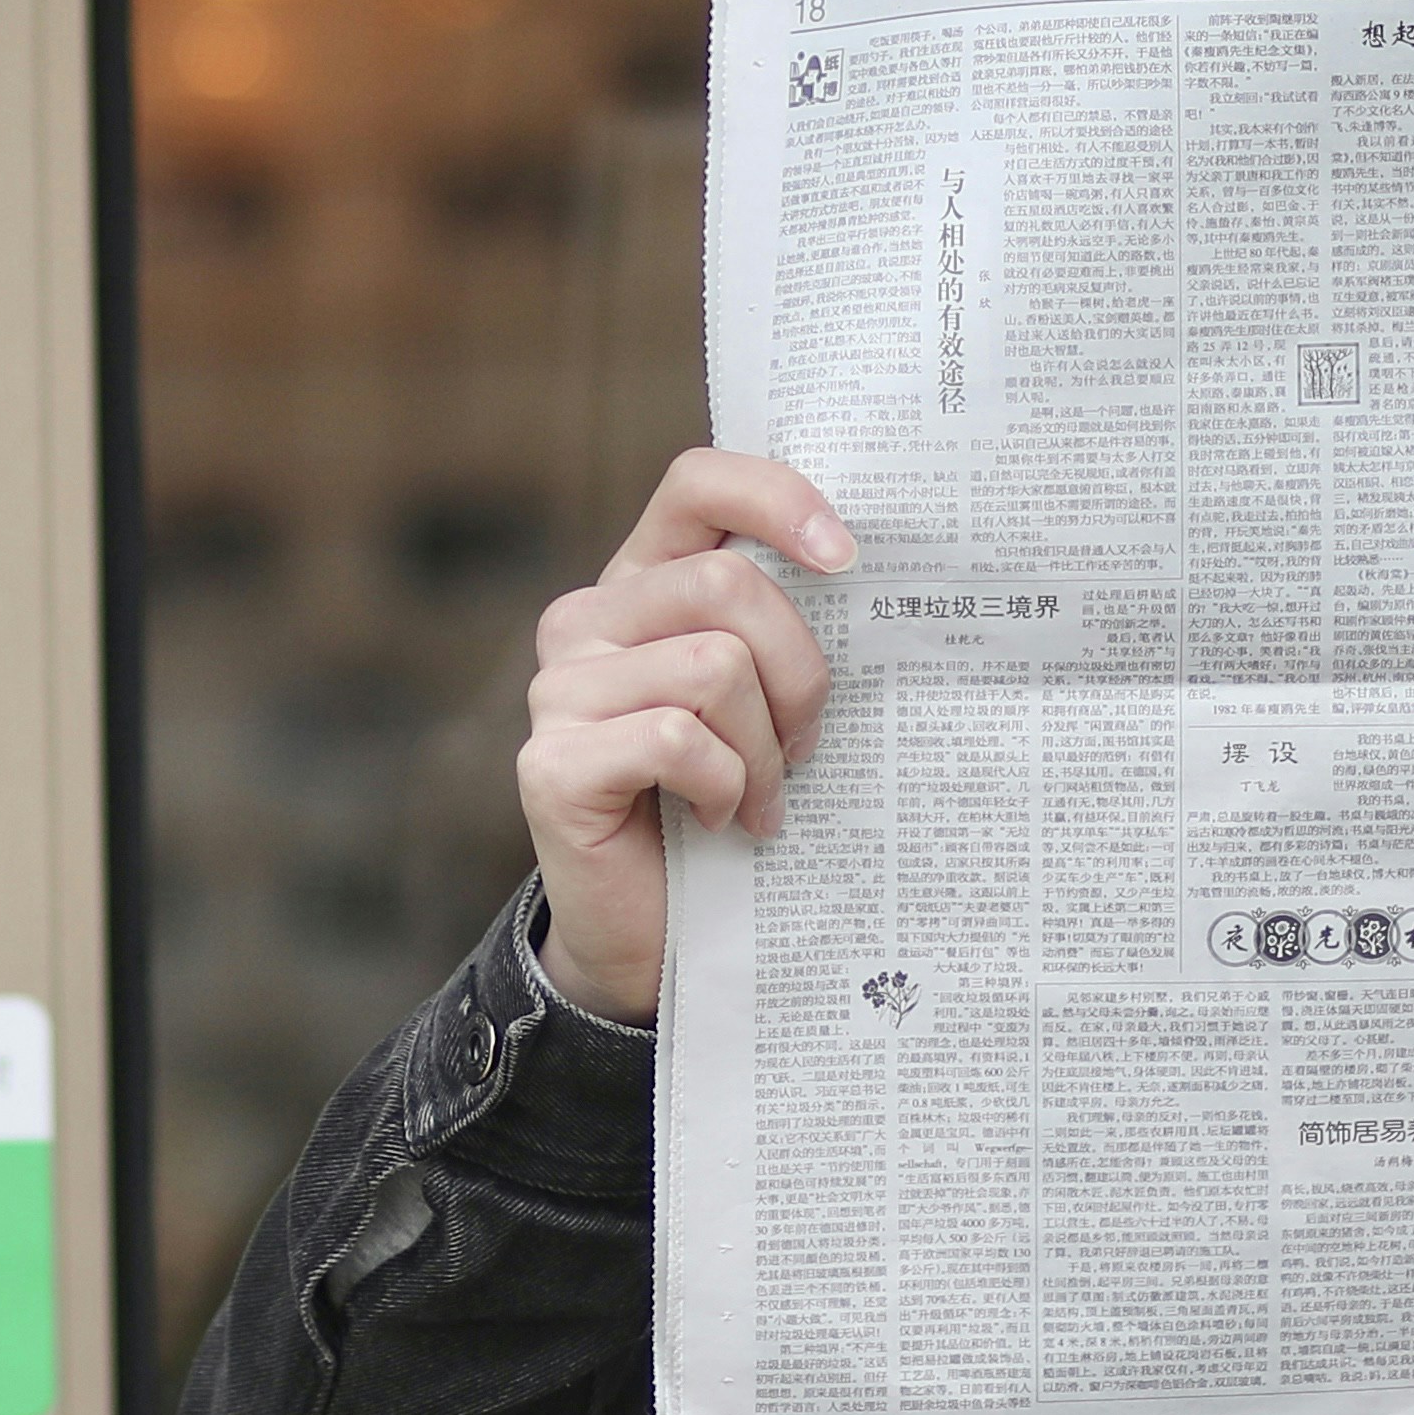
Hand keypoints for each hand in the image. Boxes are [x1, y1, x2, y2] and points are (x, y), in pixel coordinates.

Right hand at [514, 449, 851, 1025]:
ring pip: (713, 668)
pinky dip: (722, 785)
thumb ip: (778, 632)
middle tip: (805, 743)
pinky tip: (716, 818)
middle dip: (797, 671)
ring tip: (759, 797)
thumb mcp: (760, 701)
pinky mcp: (552, 762)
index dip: (777, 497)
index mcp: (642, 581)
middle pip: (726, 585)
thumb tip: (861, 577)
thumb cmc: (723, 800)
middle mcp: (586, 619)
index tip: (845, 558)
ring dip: (764, 750)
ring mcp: (558, 690)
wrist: (652, 932)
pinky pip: (675, 740)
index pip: (699, 482)